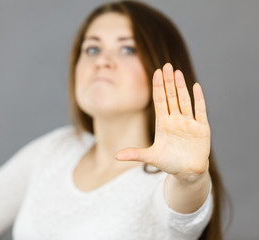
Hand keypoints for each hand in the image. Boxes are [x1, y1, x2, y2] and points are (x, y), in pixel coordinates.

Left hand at [115, 63, 209, 181]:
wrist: (187, 173)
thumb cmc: (169, 163)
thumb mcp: (151, 158)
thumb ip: (134, 154)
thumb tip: (115, 156)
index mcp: (163, 124)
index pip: (160, 101)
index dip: (158, 87)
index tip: (155, 72)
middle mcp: (175, 120)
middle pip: (171, 97)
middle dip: (168, 81)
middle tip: (166, 65)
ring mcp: (189, 123)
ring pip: (184, 100)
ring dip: (181, 87)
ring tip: (177, 72)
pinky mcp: (202, 129)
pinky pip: (200, 111)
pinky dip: (198, 99)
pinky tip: (196, 86)